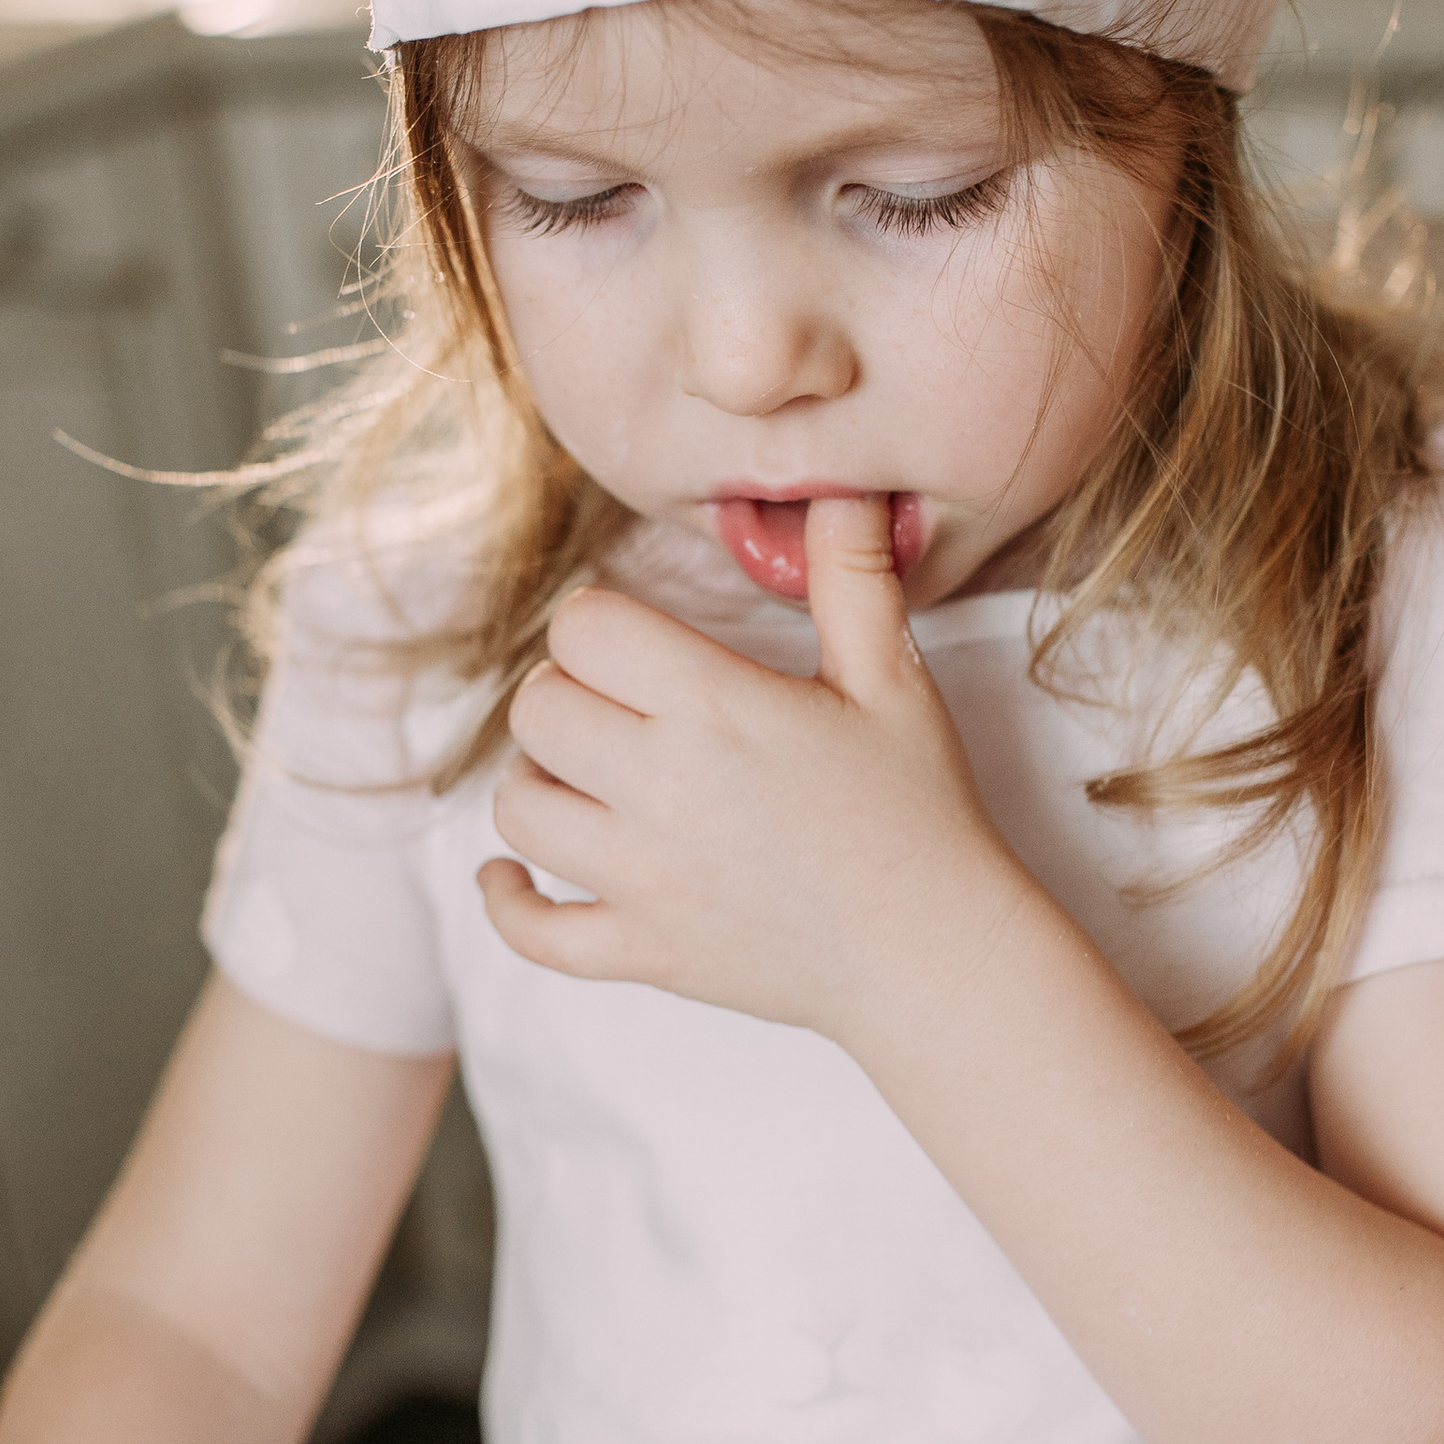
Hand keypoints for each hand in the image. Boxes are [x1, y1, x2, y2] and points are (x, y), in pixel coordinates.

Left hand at [478, 493, 1022, 1047]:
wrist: (936, 956)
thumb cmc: (921, 812)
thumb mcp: (893, 680)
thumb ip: (852, 577)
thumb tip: (842, 487)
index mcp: (715, 708)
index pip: (585, 630)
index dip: (598, 623)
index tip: (631, 640)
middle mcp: (661, 788)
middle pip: (538, 710)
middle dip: (565, 692)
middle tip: (615, 703)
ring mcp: (644, 879)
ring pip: (518, 810)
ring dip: (537, 782)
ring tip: (583, 774)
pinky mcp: (643, 951)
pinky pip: (533, 932)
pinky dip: (507, 901)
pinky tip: (511, 876)